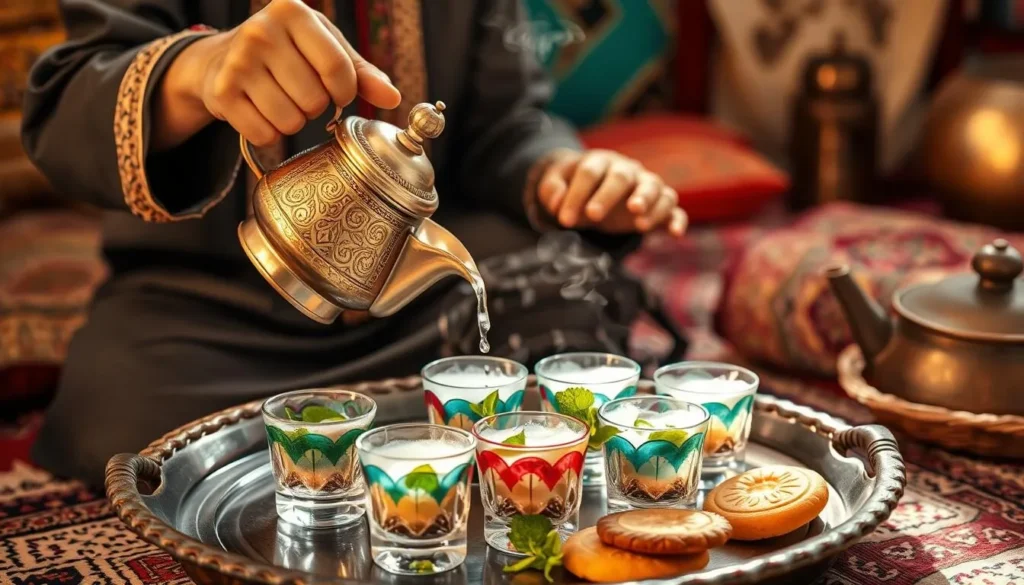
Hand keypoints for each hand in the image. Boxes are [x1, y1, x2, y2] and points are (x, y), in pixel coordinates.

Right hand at [155, 0, 400, 149]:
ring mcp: (237, 62)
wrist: (221, 58)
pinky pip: (264, 134)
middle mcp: (261, 32)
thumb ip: (362, 72)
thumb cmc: (286, 51)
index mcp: (292, 12)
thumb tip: (393, 99)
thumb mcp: (325, 48)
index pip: (337, 68)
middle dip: (316, 107)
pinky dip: (269, 134)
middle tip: (300, 93)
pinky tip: (262, 112)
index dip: (345, 92)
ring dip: (293, 122)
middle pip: (315, 100)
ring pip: (291, 121)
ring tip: (281, 101)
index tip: (339, 93)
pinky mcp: (221, 93)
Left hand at [536, 149, 686, 236]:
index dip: (576, 195)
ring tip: (639, 223)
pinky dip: (677, 220)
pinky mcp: (661, 205)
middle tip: (593, 216)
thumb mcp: (557, 183)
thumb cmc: (578, 186)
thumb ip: (551, 190)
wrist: (598, 186)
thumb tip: (557, 204)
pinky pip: (674, 209)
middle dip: (607, 196)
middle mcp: (627, 170)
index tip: (564, 220)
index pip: (588, 173)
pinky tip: (674, 234)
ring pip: (654, 188)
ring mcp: (647, 186)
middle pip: (620, 178)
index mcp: (599, 162)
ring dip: (649, 203)